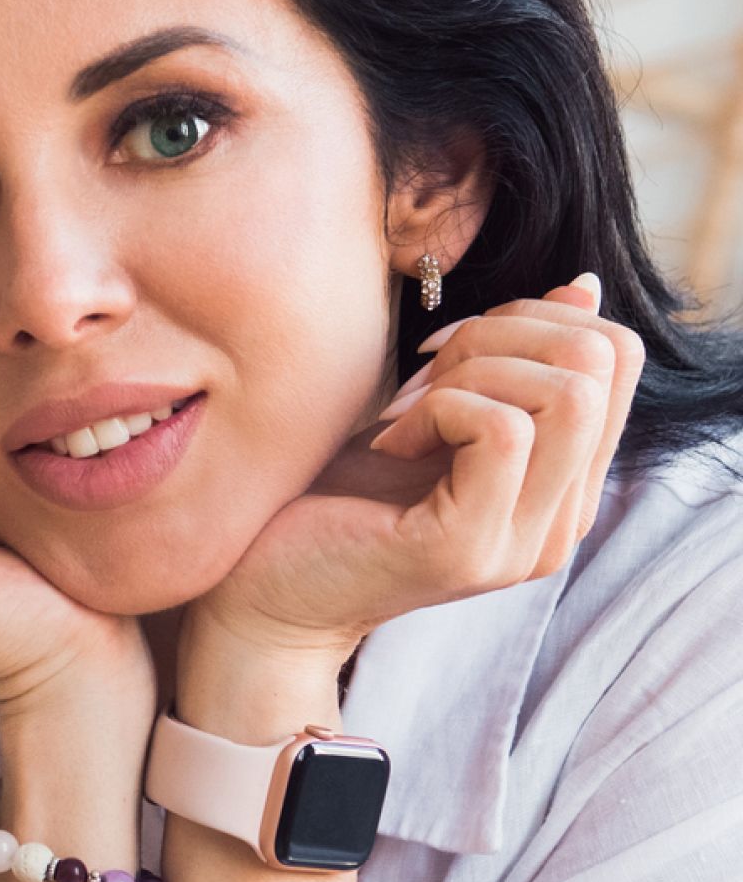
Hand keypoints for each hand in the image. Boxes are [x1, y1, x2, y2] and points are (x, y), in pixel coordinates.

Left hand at [187, 276, 646, 656]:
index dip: (532, 317)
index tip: (449, 353)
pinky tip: (390, 441)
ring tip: (405, 412)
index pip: (617, 355)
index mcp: (562, 486)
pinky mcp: (467, 549)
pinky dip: (438, 408)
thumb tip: (581, 289)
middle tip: (423, 375)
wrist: (263, 592)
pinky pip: (500, 430)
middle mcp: (559, 522)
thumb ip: (507, 365)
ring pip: (567, 392)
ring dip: (471, 370)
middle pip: (601, 360)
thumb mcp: (432, 414)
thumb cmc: (333, 496)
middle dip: (501, 333)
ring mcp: (520, 543)